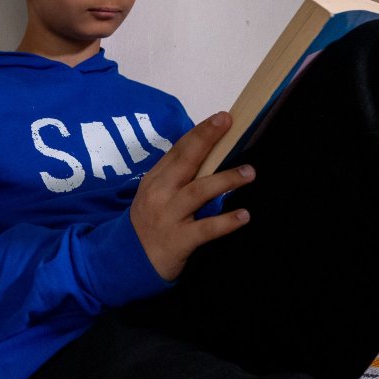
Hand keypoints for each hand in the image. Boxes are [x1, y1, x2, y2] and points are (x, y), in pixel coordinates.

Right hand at [130, 112, 254, 280]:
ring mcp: (169, 216)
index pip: (179, 149)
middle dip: (207, 139)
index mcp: (156, 179)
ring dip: (226, 180)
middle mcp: (161, 193)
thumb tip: (209, 151)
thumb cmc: (151, 222)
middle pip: (186, 161)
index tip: (222, 117)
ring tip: (250, 172)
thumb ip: (177, 175)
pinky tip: (244, 215)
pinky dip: (226, 222)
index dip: (201, 131)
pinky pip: (206, 229)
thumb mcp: (155, 194)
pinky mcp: (179, 240)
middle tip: (229, 124)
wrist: (128, 261)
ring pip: (199, 191)